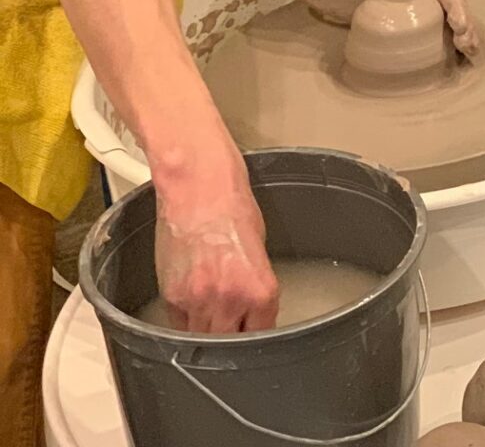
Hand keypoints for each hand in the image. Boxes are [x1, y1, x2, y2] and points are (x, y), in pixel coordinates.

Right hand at [152, 148, 277, 332]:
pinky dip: (186, 323)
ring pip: (202, 341)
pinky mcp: (171, 297)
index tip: (256, 339)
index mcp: (259, 290)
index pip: (262, 335)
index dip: (259, 338)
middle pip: (230, 346)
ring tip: (213, 324)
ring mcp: (197, 301)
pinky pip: (179, 325)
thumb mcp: (259, 251)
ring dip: (208, 337)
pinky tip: (193, 311)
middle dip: (233, 341)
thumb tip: (251, 310)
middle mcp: (229, 300)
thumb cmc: (234, 209)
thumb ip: (255, 287)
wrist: (199, 189)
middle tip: (233, 334)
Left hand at [286, 0, 479, 58]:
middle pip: (443, 7)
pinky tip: (429, 63)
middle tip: (470, 52)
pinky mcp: (374, 18)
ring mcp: (391, 4)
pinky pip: (405, 34)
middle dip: (463, 27)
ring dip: (450, 38)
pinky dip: (423, 48)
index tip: (461, 30)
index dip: (456, 7)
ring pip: (430, 21)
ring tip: (463, 60)